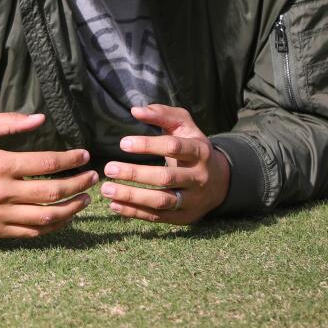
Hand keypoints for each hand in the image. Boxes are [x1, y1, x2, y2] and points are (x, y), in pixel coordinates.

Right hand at [0, 112, 97, 238]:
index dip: (71, 160)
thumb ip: (9, 122)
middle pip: (53, 192)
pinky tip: (63, 215)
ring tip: (85, 198)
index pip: (46, 164)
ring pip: (46, 217)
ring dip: (72, 208)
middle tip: (92, 177)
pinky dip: (52, 225)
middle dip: (79, 184)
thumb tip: (41, 119)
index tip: (84, 156)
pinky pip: (32, 232)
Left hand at [99, 104, 229, 224]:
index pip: (173, 148)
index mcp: (199, 152)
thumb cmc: (193, 147)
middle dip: (135, 173)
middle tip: (108, 168)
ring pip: (161, 201)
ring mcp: (192, 199)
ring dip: (131, 197)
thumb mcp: (185, 127)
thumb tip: (135, 110)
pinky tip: (114, 204)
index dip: (148, 145)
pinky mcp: (184, 217)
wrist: (221, 181)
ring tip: (106, 189)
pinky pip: (157, 217)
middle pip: (166, 178)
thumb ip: (163, 114)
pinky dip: (134, 212)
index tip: (122, 143)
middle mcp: (199, 177)